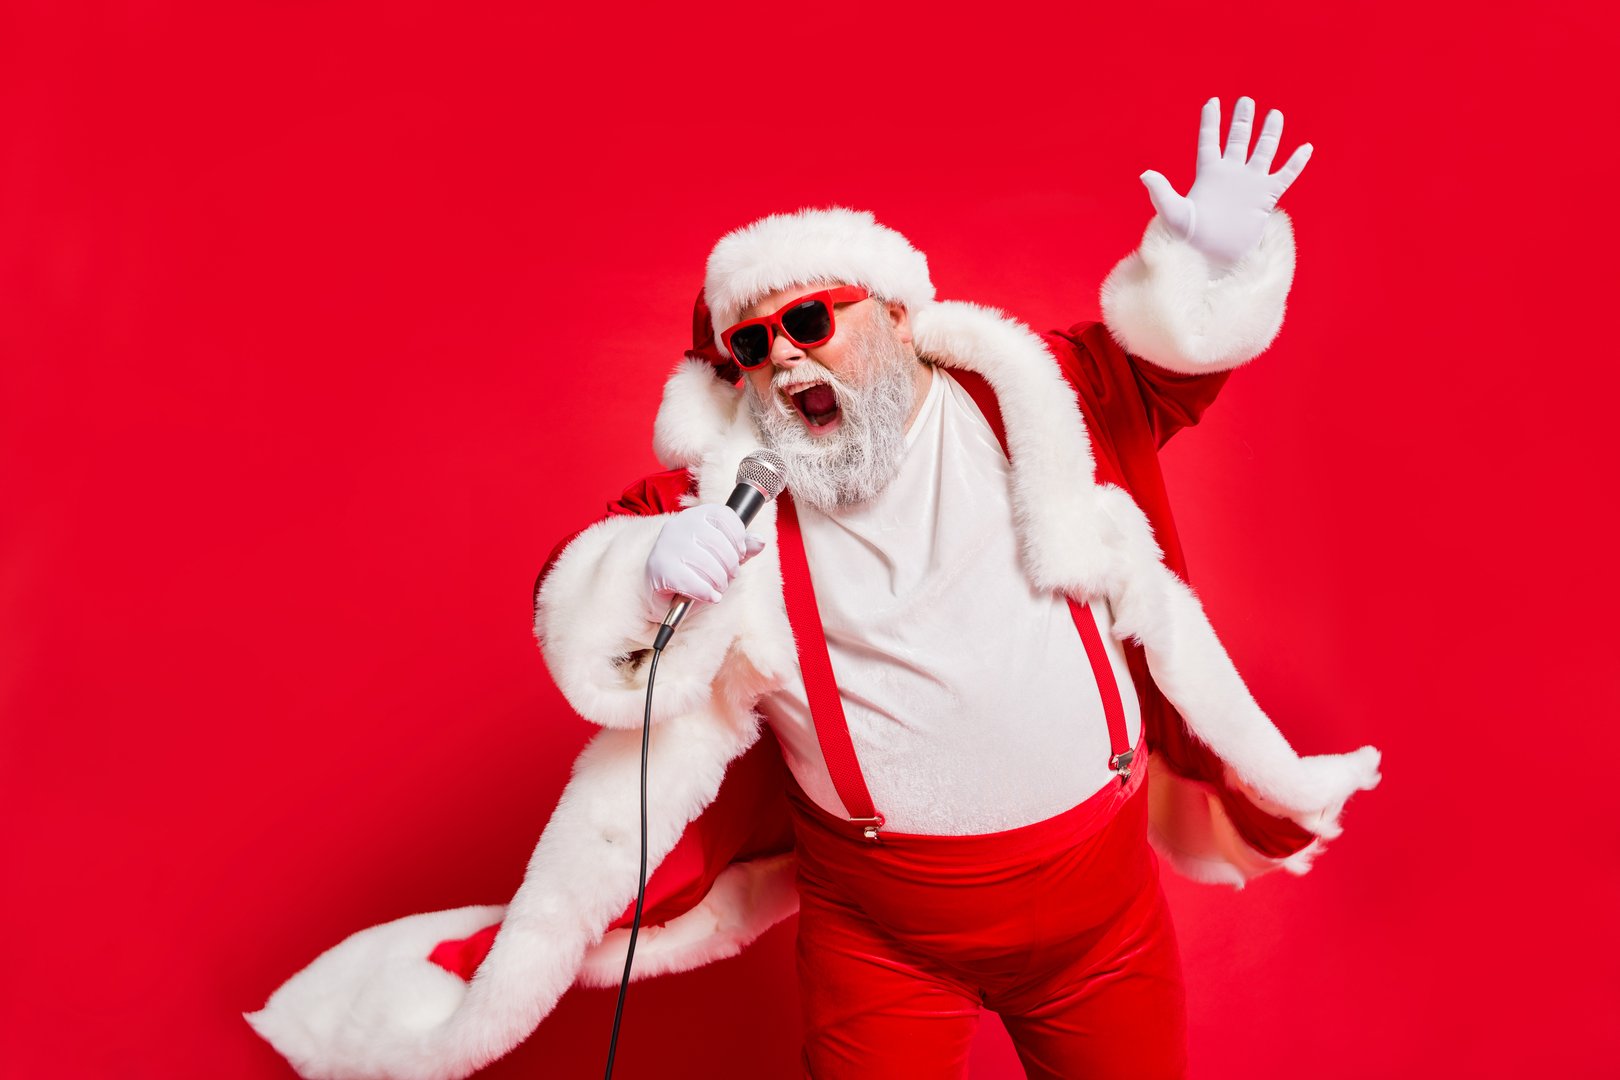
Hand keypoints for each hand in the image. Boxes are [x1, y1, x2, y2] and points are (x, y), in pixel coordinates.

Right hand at [645, 504, 765, 607]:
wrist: (661, 590)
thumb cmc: (694, 569)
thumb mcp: (722, 556)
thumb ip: (741, 549)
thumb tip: (760, 542)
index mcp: (696, 515)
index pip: (724, 515)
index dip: (738, 536)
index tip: (740, 553)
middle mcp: (679, 525)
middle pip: (718, 542)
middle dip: (730, 565)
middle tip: (729, 577)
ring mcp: (667, 545)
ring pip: (706, 563)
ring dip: (719, 581)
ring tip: (718, 587)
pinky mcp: (659, 568)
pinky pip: (691, 582)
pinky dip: (706, 592)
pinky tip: (709, 596)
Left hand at [1139, 96, 1312, 270]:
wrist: (1213, 258)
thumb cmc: (1189, 239)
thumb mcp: (1173, 213)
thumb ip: (1161, 191)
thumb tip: (1145, 174)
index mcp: (1208, 173)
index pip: (1210, 140)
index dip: (1211, 121)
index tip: (1213, 102)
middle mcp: (1231, 174)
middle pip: (1238, 140)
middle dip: (1243, 120)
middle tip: (1246, 101)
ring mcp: (1250, 184)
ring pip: (1263, 151)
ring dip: (1270, 133)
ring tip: (1275, 114)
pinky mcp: (1266, 197)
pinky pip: (1285, 175)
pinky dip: (1296, 163)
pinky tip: (1306, 148)